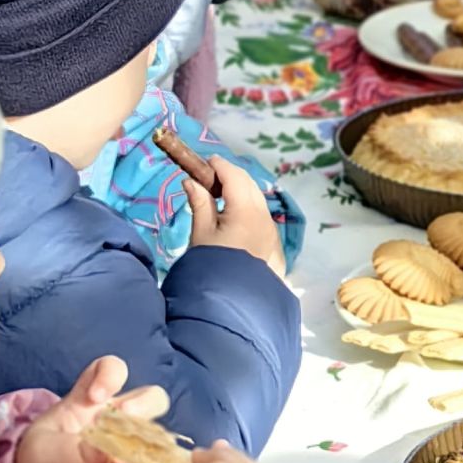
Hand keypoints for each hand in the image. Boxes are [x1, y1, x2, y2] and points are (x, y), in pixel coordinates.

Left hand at [15, 357, 171, 462]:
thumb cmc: (39, 459)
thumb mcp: (44, 450)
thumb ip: (73, 448)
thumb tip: (107, 450)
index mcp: (89, 401)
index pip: (109, 370)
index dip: (110, 374)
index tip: (97, 395)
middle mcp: (115, 420)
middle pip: (151, 398)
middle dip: (145, 405)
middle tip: (127, 418)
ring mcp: (126, 448)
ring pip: (157, 437)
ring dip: (149, 445)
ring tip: (124, 460)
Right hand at [184, 154, 284, 270]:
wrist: (231, 301)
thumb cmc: (211, 264)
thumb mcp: (201, 233)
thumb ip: (200, 203)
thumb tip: (190, 181)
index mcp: (246, 211)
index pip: (234, 177)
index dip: (219, 166)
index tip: (205, 162)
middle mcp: (264, 216)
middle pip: (249, 184)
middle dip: (230, 175)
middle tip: (209, 176)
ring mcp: (271, 228)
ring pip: (257, 197)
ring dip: (240, 189)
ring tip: (219, 194)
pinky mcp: (272, 240)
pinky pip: (261, 212)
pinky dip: (248, 204)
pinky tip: (233, 212)